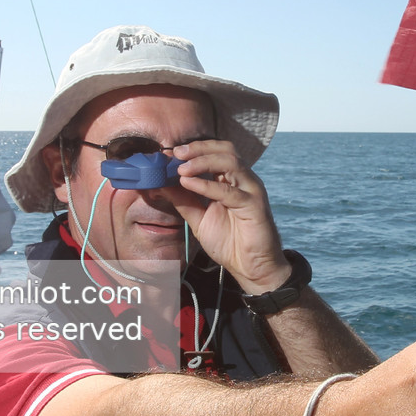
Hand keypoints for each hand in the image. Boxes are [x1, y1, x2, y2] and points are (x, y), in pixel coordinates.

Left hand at [166, 140, 288, 292]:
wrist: (250, 267)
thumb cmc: (229, 243)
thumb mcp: (198, 219)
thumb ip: (183, 201)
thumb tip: (160, 184)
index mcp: (232, 180)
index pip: (216, 152)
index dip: (194, 149)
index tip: (170, 153)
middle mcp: (244, 180)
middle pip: (225, 149)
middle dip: (199, 148)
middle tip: (176, 154)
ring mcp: (251, 191)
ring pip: (230, 162)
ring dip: (203, 161)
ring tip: (181, 169)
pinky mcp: (254, 205)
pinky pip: (229, 191)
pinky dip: (207, 185)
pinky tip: (189, 184)